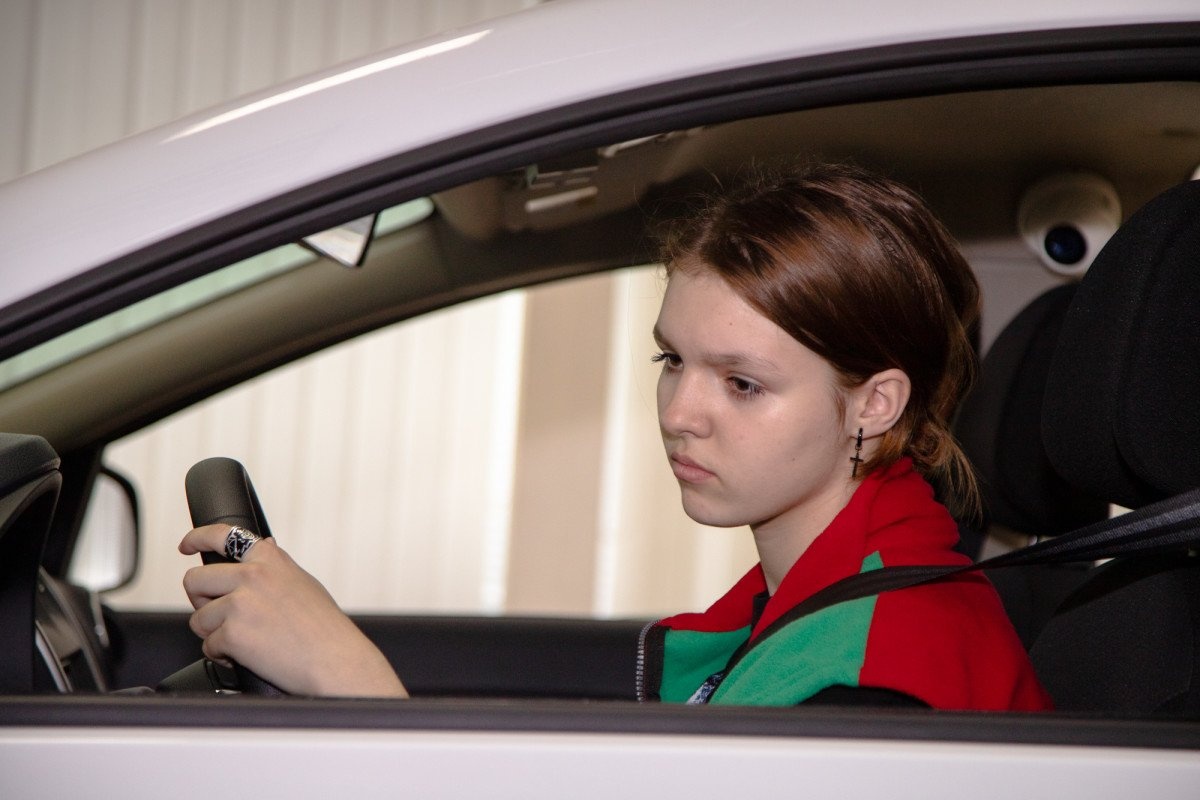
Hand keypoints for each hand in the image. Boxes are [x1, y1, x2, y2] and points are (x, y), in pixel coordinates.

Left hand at [179, 525, 407, 697]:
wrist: (335, 659)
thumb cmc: (325, 627)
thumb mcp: (303, 582)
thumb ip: (275, 568)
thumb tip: (262, 549)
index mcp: (269, 559)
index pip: (221, 535)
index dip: (196, 538)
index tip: (186, 546)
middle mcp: (252, 575)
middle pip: (195, 580)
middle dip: (200, 600)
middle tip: (217, 615)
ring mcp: (240, 604)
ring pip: (199, 618)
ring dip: (214, 634)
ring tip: (245, 641)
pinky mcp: (232, 634)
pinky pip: (209, 645)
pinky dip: (223, 655)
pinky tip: (248, 656)